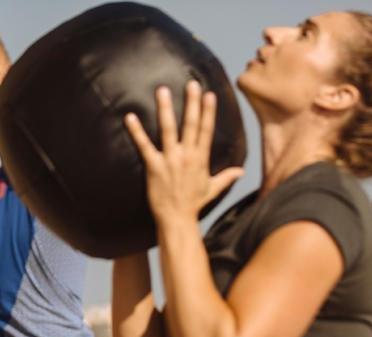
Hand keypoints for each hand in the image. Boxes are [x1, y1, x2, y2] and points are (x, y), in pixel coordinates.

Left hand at [124, 80, 243, 223]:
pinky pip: (144, 145)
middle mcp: (186, 156)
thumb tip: (241, 171)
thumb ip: (227, 177)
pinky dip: (136, 131)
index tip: (209, 94)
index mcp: (200, 159)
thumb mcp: (213, 189)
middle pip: (190, 124)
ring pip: (167, 129)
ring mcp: (170, 160)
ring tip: (162, 90)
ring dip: (165, 109)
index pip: (206, 130)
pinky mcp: (154, 166)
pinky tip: (130, 116)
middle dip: (191, 103)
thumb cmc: (193, 205)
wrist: (177, 219)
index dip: (208, 112)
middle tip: (191, 83)